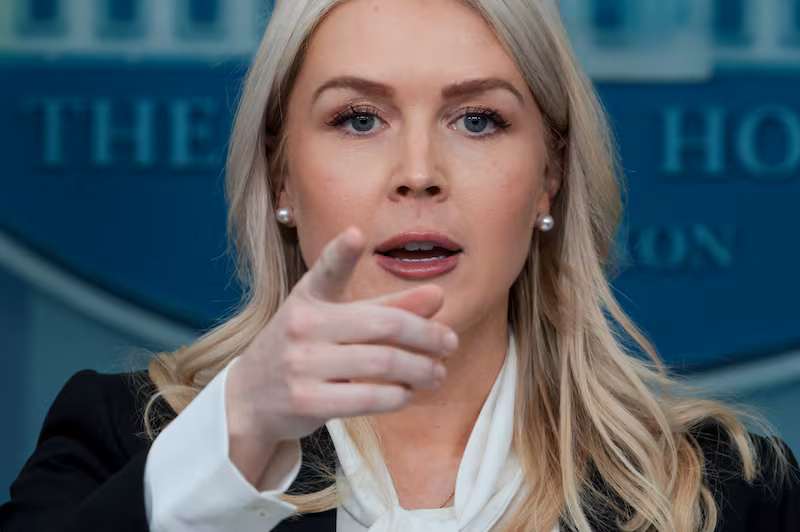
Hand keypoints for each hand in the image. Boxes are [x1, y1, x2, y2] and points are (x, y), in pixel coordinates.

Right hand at [224, 226, 456, 482]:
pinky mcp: (305, 401)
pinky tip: (408, 394)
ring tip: (438, 374)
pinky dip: (397, 396)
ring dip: (421, 370)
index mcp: (309, 297)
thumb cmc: (305, 350)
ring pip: (382, 363)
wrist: (251, 399)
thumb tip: (438, 297)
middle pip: (383, 325)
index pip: (326, 271)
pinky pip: (367, 398)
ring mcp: (301, 364)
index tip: (356, 235)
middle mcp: (302, 325)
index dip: (340, 253)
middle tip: (450, 343)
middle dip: (427, 335)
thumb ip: (388, 308)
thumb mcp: (336, 320)